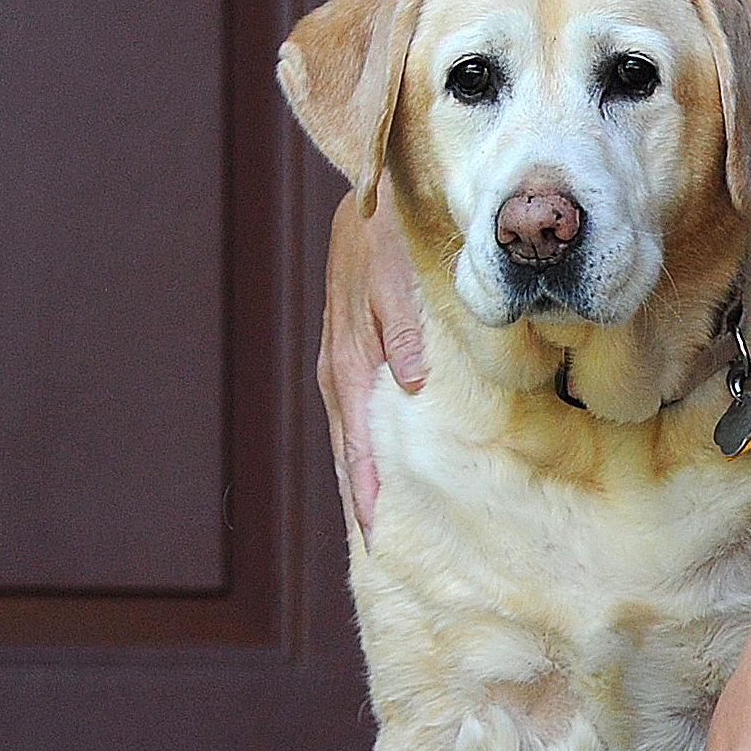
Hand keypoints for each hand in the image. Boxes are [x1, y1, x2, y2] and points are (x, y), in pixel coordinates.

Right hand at [321, 181, 427, 533]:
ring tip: (371, 519)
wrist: (369, 203)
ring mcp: (340, 360)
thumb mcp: (396, 278)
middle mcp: (340, 367)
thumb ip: (401, 329)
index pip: (357, 438)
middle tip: (375, 547)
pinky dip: (357, 441)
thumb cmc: (391, 241)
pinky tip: (369, 462)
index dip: (365, 484)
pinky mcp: (347, 350)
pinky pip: (350, 410)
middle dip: (359, 493)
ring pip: (346, 431)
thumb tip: (410, 385)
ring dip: (356, 472)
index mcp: (352, 359)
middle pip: (347, 445)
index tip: (376, 530)